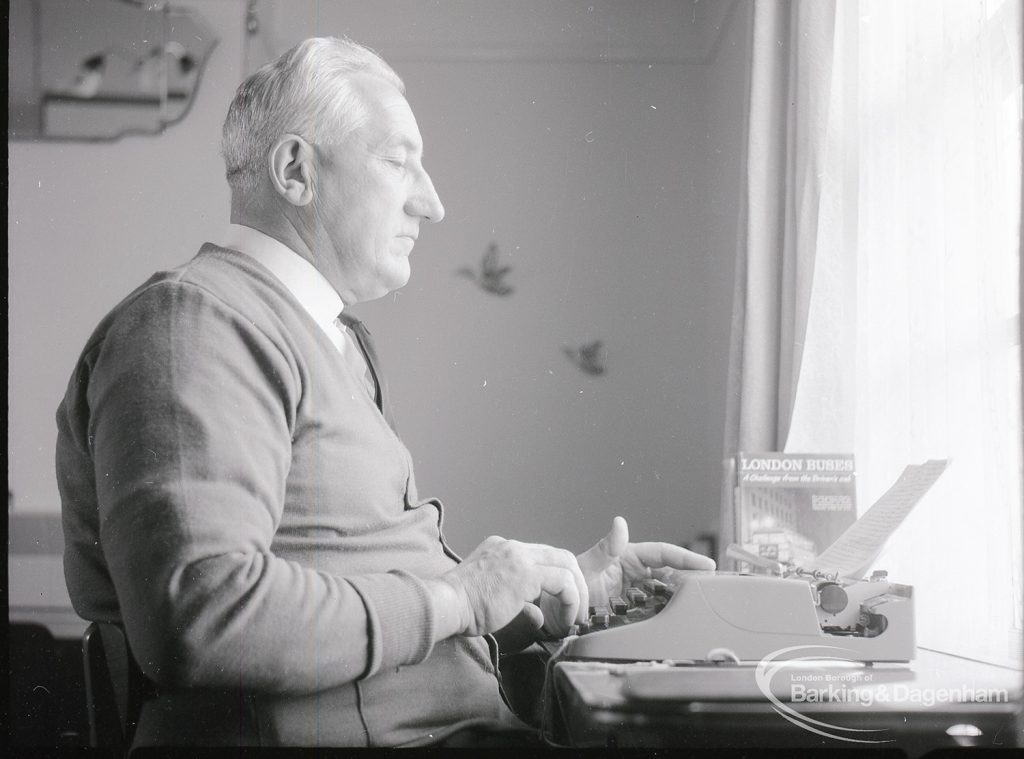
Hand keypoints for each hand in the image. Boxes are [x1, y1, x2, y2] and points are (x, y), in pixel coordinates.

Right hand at [438, 536, 588, 636]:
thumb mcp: (492, 598)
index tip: (564, 604)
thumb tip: (538, 615)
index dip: (559, 580)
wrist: (445, 604)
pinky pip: (563, 582)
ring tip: (575, 619)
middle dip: (576, 584)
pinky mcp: (526, 573)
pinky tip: (565, 621)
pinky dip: (571, 601)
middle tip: (578, 611)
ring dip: (577, 595)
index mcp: (502, 549)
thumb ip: (518, 601)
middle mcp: (512, 547)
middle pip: (560, 556)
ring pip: (567, 565)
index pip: (542, 557)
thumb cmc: (460, 608)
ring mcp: (519, 556)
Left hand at [575, 516, 715, 607]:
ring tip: (704, 604)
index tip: (707, 565)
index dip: (686, 558)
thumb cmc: (568, 586)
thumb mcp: (586, 566)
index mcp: (628, 557)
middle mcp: (636, 575)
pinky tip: (681, 620)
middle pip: (672, 574)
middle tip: (714, 588)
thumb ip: (605, 548)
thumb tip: (620, 523)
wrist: (556, 615)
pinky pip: (658, 612)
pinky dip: (671, 614)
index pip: (663, 554)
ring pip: (668, 593)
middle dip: (693, 578)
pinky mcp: (635, 614)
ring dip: (685, 597)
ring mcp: (636, 595)